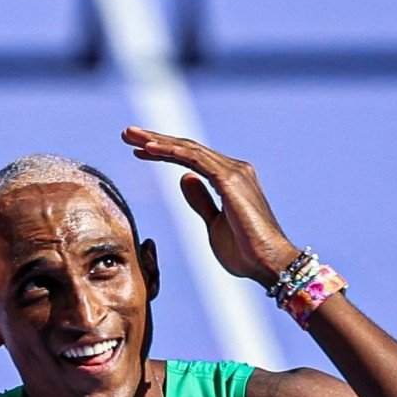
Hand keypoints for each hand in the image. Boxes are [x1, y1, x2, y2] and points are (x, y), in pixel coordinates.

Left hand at [121, 128, 299, 287]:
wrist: (269, 264)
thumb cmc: (245, 251)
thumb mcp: (213, 224)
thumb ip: (201, 200)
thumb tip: (184, 178)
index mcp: (230, 180)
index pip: (191, 158)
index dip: (164, 151)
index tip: (138, 149)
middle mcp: (235, 170)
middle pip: (188, 148)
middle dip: (155, 139)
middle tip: (127, 133)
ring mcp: (234, 172)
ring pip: (189, 149)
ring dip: (157, 141)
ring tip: (130, 135)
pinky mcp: (230, 180)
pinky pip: (195, 160)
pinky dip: (171, 152)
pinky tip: (149, 148)